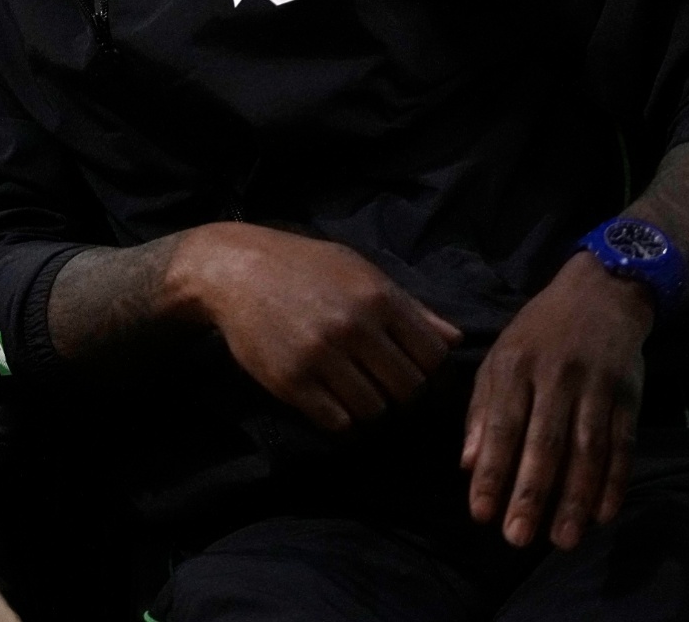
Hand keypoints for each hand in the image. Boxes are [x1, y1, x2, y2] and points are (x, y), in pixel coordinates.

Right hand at [177, 224, 462, 431]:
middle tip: (379, 381)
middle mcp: (354, 328)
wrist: (233, 269)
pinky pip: (337, 421)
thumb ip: (408, 306)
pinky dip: (339, 416)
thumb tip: (455, 339)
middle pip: (408, 388)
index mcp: (377, 298)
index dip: (427, 367)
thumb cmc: (302, 266)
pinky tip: (328, 399)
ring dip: (369, 406)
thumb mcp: (359, 270)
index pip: (434, 356)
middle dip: (399, 390)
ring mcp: (321, 356)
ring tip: (352, 389)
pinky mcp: (292, 381)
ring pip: (375, 409)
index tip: (408, 365)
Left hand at [462, 252, 651, 548]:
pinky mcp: (629, 395)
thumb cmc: (537, 334)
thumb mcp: (498, 359)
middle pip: (543, 443)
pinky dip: (615, 481)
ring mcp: (596, 387)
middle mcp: (555, 377)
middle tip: (518, 537)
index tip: (479, 513)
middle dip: (530, 493)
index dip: (491, 471)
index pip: (501, 427)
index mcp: (514, 366)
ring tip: (563, 539)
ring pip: (586, 450)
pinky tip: (603, 513)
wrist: (600, 294)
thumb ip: (482, 411)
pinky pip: (623, 445)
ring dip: (575, 498)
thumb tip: (466, 463)